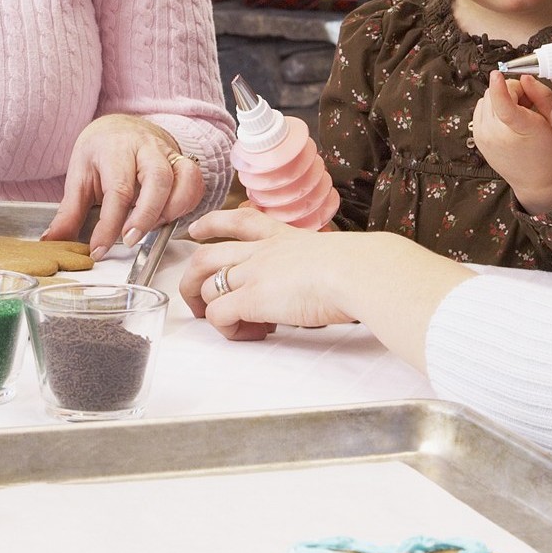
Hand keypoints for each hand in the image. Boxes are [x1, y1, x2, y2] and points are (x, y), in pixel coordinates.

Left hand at [43, 114, 205, 257]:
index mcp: (115, 149)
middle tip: (129, 240)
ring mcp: (168, 153)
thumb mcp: (79, 176)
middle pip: (157, 179)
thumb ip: (69, 212)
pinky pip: (195, 182)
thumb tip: (52, 241)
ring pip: (183, 179)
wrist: (120, 127)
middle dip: (146, 215)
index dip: (109, 224)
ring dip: (171, 210)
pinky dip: (186, 204)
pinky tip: (167, 217)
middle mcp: (145, 148)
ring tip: (150, 228)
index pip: (117, 189)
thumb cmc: (101, 152)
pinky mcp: (183, 161)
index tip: (99, 249)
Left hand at [181, 208, 375, 340]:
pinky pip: (219, 314)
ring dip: (204, 304)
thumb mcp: (334, 255)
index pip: (240, 220)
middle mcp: (262, 251)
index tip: (197, 230)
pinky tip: (247, 332)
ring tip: (216, 321)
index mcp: (282, 236)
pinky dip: (225, 327)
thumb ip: (317, 266)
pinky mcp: (252, 299)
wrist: (359, 272)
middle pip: (207, 255)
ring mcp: (254, 274)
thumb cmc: (360, 268)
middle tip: (194, 295)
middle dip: (191, 276)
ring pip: (205, 284)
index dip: (212, 223)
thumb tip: (319, 286)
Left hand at [470, 71, 551, 213]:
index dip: (500, 87)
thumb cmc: (549, 151)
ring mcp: (483, 137)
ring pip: (485, 98)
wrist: (535, 181)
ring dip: (500, 98)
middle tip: (526, 103)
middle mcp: (496, 134)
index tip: (497, 74)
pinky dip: (492, 107)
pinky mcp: (476, 137)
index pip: (504, 105)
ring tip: (518, 113)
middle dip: (511, 91)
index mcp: (520, 130)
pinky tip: (507, 119)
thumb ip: (541, 95)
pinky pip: (480, 109)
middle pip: (494, 93)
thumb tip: (524, 77)